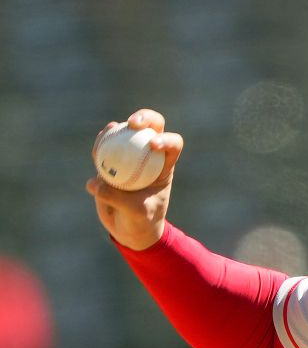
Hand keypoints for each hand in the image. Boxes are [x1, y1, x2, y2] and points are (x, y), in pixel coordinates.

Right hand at [86, 109, 183, 250]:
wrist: (128, 229)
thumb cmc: (141, 221)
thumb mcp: (135, 213)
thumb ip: (117, 198)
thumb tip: (94, 182)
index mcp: (165, 165)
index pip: (173, 144)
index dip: (167, 139)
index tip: (153, 145)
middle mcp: (149, 155)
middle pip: (151, 127)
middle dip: (145, 118)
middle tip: (132, 123)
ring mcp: (129, 156)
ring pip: (123, 133)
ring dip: (115, 130)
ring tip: (107, 133)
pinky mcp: (111, 161)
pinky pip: (104, 147)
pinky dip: (99, 145)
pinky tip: (96, 148)